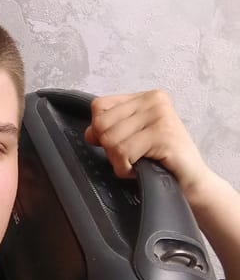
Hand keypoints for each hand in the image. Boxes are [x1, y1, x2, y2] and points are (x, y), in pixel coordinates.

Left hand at [84, 89, 211, 200]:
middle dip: (110, 148)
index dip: (100, 130)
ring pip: (110, 139)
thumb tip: (90, 133)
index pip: (99, 106)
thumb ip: (110, 129)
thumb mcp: (133, 138)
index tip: (119, 143)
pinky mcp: (163, 134)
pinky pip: (123, 152)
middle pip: (101, 123)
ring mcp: (160, 115)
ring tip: (139, 162)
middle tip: (131, 156)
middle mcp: (154, 101)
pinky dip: (125, 168)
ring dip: (119, 161)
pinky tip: (142, 169)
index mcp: (146, 97)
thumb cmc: (163, 160)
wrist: (190, 181)